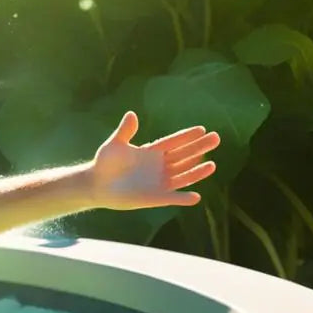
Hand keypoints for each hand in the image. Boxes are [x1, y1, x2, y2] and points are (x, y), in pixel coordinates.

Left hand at [90, 111, 219, 209]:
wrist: (96, 184)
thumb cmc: (104, 163)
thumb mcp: (115, 145)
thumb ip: (125, 131)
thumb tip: (131, 114)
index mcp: (151, 152)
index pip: (173, 142)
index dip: (187, 136)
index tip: (202, 129)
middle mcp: (159, 166)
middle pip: (184, 156)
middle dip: (199, 148)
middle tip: (216, 138)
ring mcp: (159, 182)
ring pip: (183, 175)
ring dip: (197, 172)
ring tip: (212, 165)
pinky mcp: (155, 197)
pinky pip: (173, 197)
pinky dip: (183, 198)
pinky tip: (195, 196)